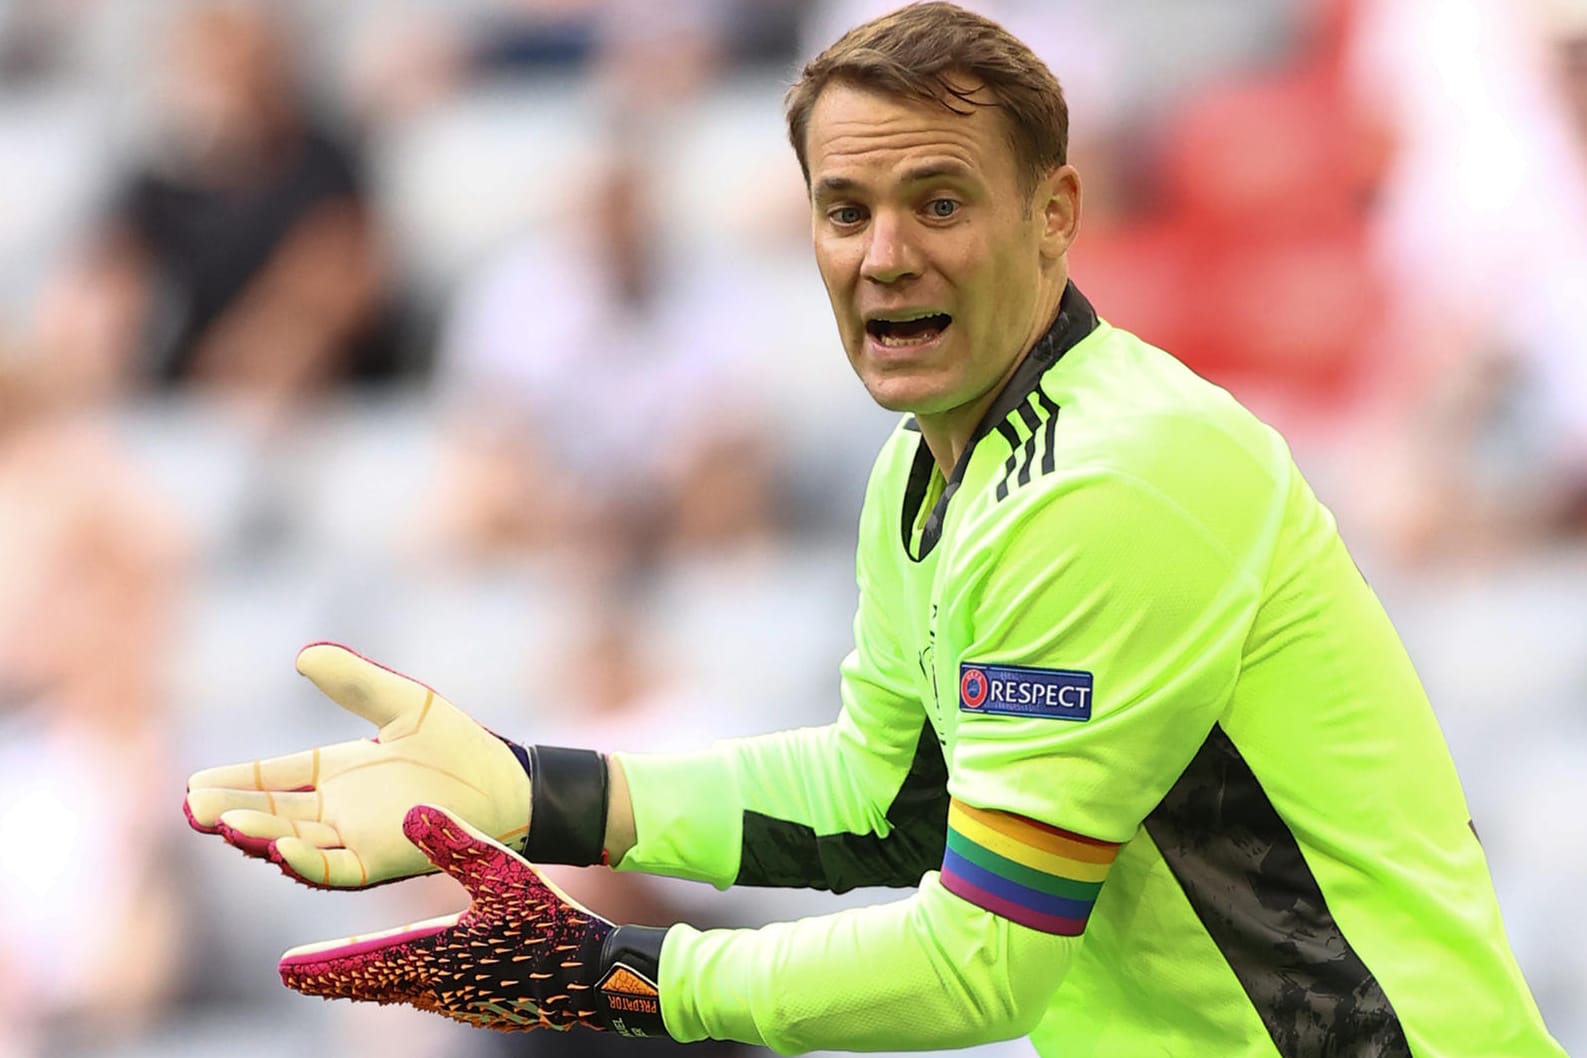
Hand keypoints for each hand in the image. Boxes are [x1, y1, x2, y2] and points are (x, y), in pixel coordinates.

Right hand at [184, 642, 531, 888]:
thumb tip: (304, 655)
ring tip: (223, 824)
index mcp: (340, 772)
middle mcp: (340, 809)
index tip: (195, 784)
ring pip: (294, 843)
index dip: (237, 781)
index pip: (275, 778)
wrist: (508, 783)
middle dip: (232, 813)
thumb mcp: (404, 704)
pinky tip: (277, 848)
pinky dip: (304, 862)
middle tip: (192, 809)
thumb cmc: (460, 746)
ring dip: (259, 835)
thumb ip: (356, 683)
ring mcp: (358, 838)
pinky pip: (334, 869)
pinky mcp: (381, 861)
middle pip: (273, 814)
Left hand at [279, 804, 666, 1035]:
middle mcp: (438, 988)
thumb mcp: (505, 873)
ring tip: (343, 969)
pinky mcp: (481, 1001)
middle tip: (297, 973)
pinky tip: (413, 972)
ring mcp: (461, 1000)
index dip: (322, 966)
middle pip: (373, 984)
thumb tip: (410, 812)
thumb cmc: (551, 924)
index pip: (363, 965)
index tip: (285, 969)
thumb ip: (456, 843)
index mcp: (435, 957)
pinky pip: (427, 992)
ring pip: (399, 990)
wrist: (595, 977)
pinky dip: (403, 981)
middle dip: (334, 975)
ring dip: (367, 977)